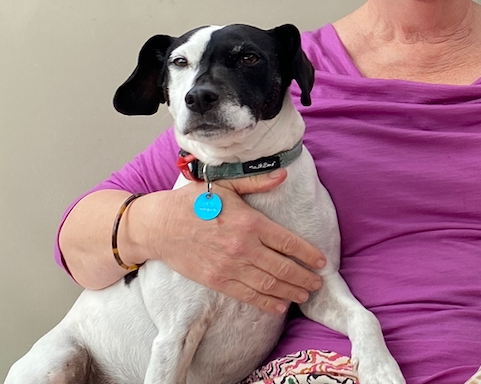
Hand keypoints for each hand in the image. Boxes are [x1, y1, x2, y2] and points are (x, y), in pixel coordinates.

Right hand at [137, 170, 325, 313]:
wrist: (159, 225)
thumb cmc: (192, 202)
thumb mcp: (225, 184)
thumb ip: (256, 182)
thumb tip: (282, 175)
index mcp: (249, 222)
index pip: (287, 242)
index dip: (308, 254)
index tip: (321, 262)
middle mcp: (243, 247)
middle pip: (282, 267)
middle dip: (304, 277)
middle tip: (318, 284)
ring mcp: (229, 266)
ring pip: (268, 284)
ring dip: (290, 291)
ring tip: (304, 295)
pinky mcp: (216, 280)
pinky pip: (247, 294)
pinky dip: (266, 302)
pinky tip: (279, 304)